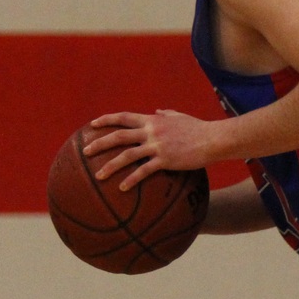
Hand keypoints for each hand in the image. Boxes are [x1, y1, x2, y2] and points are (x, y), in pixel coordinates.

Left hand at [84, 109, 212, 189]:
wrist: (212, 138)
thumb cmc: (198, 128)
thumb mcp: (180, 116)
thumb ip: (166, 113)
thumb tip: (158, 110)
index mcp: (152, 120)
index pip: (124, 117)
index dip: (106, 120)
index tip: (92, 124)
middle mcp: (151, 131)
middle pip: (119, 136)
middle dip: (100, 143)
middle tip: (85, 152)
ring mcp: (157, 145)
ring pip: (127, 155)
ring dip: (110, 166)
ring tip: (98, 176)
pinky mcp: (165, 160)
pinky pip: (144, 171)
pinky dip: (132, 179)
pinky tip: (122, 188)